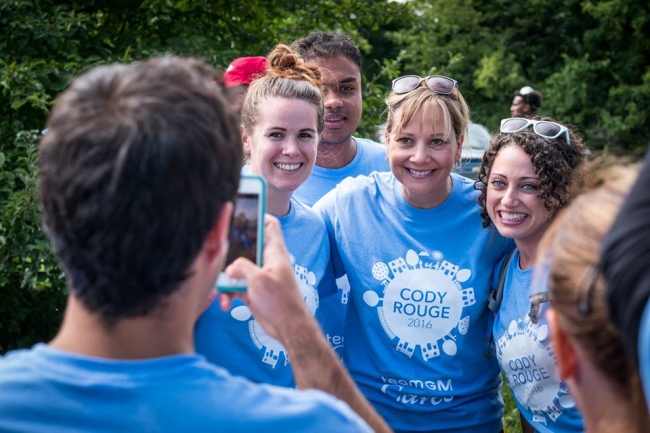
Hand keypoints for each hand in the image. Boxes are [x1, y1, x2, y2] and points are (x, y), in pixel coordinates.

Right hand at [219, 215, 311, 340]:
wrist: (287, 328)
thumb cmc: (281, 302)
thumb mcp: (259, 280)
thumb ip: (242, 267)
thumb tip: (230, 267)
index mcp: (274, 252)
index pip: (270, 225)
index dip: (258, 215)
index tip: (241, 213)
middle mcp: (266, 261)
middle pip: (246, 247)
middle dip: (230, 252)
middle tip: (217, 253)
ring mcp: (259, 275)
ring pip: (236, 269)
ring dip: (226, 280)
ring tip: (222, 290)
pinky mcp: (252, 290)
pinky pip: (235, 287)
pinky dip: (229, 294)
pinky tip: (226, 304)